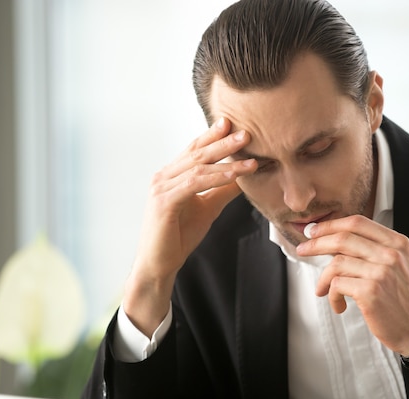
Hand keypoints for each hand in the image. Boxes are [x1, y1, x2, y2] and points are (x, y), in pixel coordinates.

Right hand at [123, 118, 256, 335]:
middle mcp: (164, 176)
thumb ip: (222, 190)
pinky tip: (235, 174)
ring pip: (198, 167)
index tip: (233, 124)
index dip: (213, 136)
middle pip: (198, 153)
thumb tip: (244, 176)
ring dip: (225, 159)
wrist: (160, 263)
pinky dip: (217, 177)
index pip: (195, 150)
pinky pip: (195, 184)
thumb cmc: (179, 236)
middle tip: (246, 132)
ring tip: (248, 153)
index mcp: (172, 175)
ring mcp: (162, 187)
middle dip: (223, 141)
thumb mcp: (207, 207)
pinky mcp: (164, 201)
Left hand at [296, 215, 408, 356]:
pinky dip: (332, 296)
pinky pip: (337, 285)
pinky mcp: (370, 292)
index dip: (331, 225)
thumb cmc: (403, 299)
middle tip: (303, 250)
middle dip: (317, 244)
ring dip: (323, 278)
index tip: (315, 231)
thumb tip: (335, 241)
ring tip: (323, 290)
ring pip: (336, 263)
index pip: (358, 222)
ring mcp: (381, 272)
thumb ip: (374, 249)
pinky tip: (339, 305)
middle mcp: (391, 254)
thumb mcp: (398, 265)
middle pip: (343, 238)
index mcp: (397, 243)